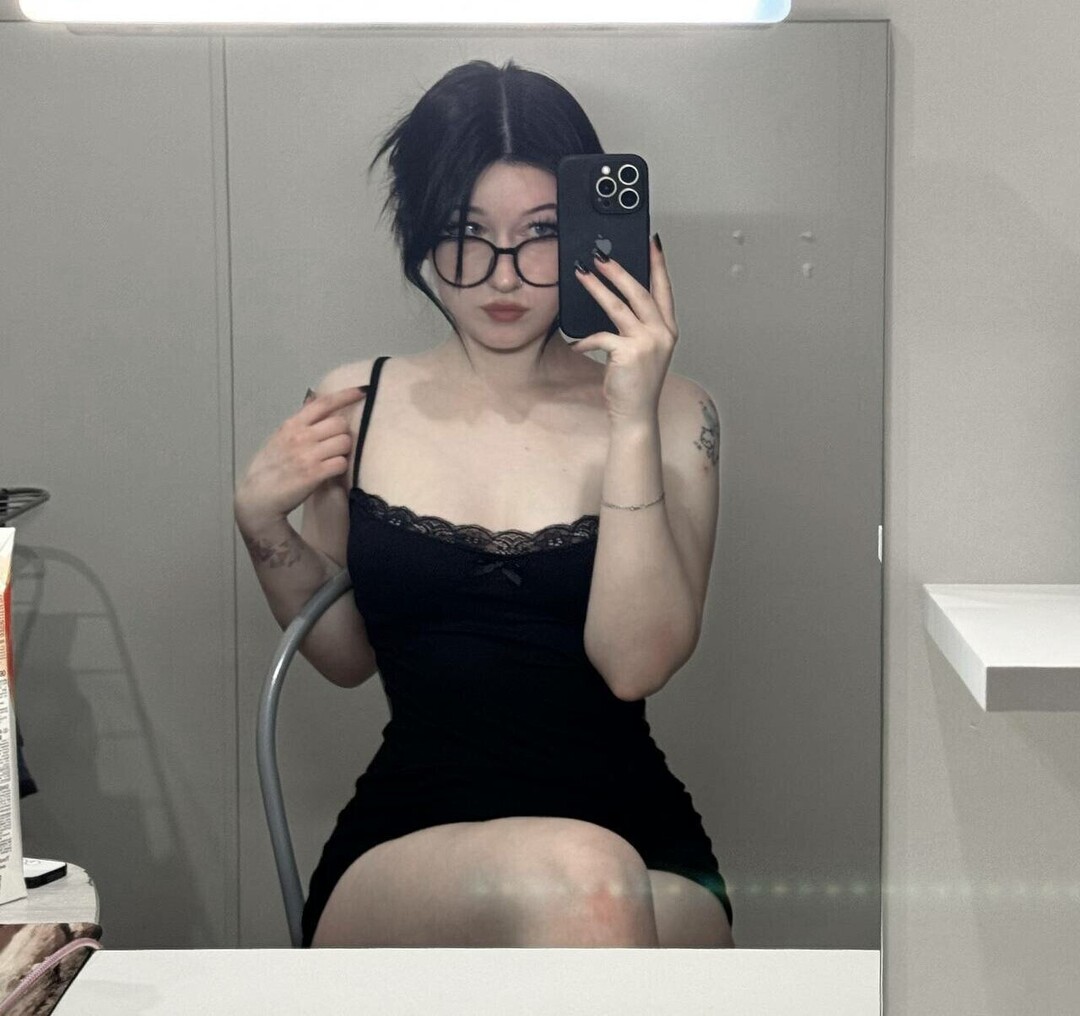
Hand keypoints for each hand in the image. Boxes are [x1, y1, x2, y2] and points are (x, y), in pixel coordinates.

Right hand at [234, 385, 366, 531]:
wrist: (258, 497)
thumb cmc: (269, 468)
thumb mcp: (279, 437)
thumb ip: (299, 421)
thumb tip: (314, 398)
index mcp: (292, 425)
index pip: (324, 403)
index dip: (346, 395)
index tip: (363, 391)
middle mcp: (301, 436)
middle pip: (341, 424)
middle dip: (343, 434)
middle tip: (335, 446)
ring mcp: (308, 454)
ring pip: (345, 442)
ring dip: (344, 451)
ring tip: (332, 459)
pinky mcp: (314, 473)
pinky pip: (342, 463)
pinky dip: (341, 467)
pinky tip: (332, 472)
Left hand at [571, 233, 678, 426]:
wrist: (636, 414)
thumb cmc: (636, 384)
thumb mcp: (642, 351)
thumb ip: (636, 327)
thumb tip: (614, 300)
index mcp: (667, 330)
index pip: (664, 289)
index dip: (658, 265)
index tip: (652, 242)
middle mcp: (661, 333)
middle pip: (640, 292)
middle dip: (619, 270)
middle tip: (601, 256)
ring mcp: (647, 343)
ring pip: (619, 306)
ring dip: (598, 288)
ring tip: (583, 274)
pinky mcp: (629, 353)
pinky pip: (601, 337)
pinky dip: (586, 340)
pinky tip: (576, 344)